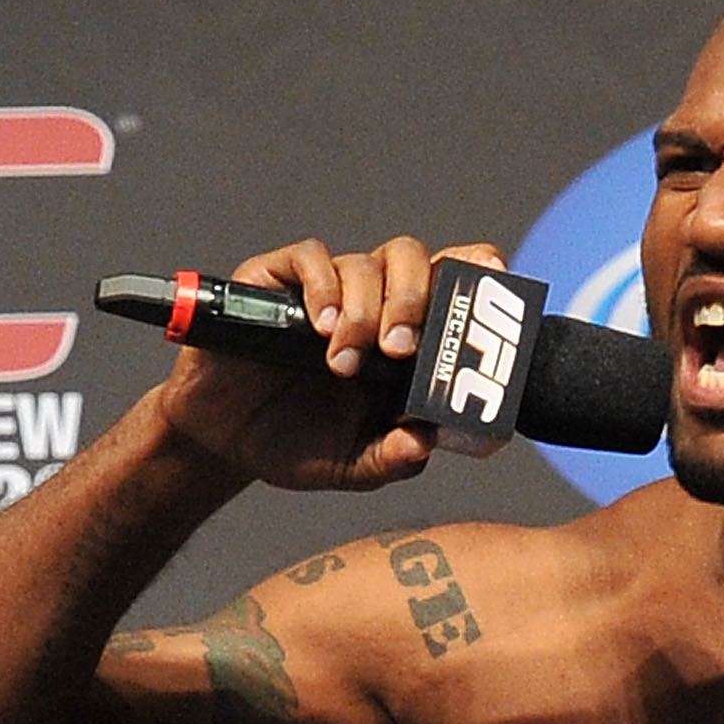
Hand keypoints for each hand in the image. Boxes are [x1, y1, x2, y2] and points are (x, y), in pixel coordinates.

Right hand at [154, 233, 508, 491]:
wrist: (223, 442)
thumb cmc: (296, 444)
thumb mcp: (354, 465)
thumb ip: (394, 457)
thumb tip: (427, 440)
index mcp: (403, 340)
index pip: (450, 287)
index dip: (478, 272)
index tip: (499, 282)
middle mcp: (370, 304)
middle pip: (413, 263)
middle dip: (415, 299)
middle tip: (401, 349)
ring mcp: (324, 289)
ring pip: (365, 264)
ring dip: (362, 311)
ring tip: (342, 363)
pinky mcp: (276, 281)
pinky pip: (311, 258)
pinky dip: (323, 287)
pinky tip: (320, 327)